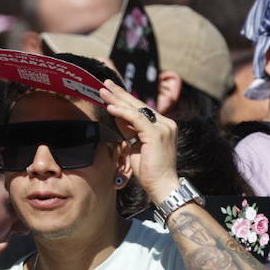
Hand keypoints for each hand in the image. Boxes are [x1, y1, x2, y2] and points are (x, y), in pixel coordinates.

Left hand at [98, 79, 179, 202]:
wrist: (162, 185)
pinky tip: (111, 107)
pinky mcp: (157, 134)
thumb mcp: (135, 146)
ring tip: (104, 91)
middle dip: (120, 94)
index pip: (140, 109)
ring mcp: (163, 127)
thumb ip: (128, 130)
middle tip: (105, 83)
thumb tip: (116, 115)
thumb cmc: (149, 170)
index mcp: (162, 125)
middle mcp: (165, 123)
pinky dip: (123, 113)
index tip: (110, 92)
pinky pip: (137, 119)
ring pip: (137, 109)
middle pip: (138, 105)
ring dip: (118, 99)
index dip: (124, 100)